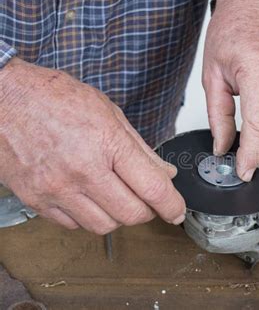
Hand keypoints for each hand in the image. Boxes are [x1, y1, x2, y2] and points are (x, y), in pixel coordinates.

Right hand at [0, 58, 185, 233]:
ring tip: (116, 196)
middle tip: (147, 200)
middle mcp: (82, 171)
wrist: (3, 98)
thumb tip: (164, 173)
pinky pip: (73, 225)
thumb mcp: (108, 112)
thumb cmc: (53, 97)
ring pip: (104, 226)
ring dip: (118, 216)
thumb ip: (140, 148)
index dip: (172, 205)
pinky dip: (88, 217)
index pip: (152, 188)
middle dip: (148, 211)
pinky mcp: (37, 200)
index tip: (176, 211)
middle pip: (132, 214)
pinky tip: (88, 198)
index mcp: (106, 143)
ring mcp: (57, 189)